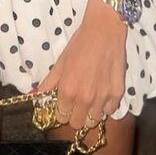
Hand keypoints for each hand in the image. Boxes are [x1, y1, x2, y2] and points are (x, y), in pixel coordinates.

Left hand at [35, 0, 126, 130]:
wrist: (104, 30)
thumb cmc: (80, 44)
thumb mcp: (60, 62)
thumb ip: (49, 82)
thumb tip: (37, 95)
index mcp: (67, 91)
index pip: (61, 117)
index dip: (61, 111)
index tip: (63, 105)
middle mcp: (84, 99)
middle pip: (78, 124)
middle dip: (75, 116)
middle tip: (76, 103)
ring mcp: (102, 98)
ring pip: (94, 120)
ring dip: (91, 112)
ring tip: (91, 98)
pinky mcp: (117, 93)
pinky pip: (110, 110)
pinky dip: (106, 106)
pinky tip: (103, 93)